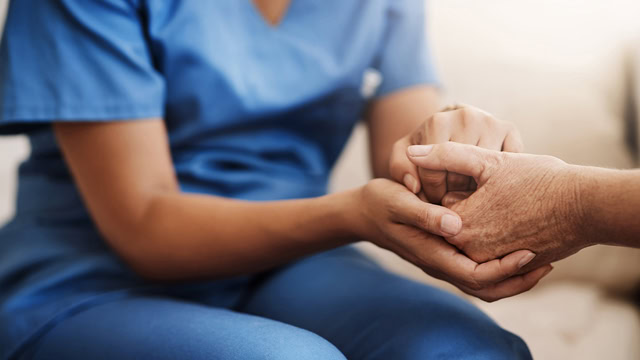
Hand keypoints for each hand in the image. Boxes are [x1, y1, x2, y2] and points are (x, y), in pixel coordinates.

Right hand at [352, 178, 551, 301]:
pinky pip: (478, 271)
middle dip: (518, 280)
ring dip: (513, 277)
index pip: (475, 276)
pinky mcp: (447, 254)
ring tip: (541, 260)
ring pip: (484, 285)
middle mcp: (440, 264)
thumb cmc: (381, 202)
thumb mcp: (399, 202)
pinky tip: (516, 249)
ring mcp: (443, 262)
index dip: (504, 268)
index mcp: (432, 254)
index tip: (530, 252)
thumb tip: (456, 225)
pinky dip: (500, 267)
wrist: (364, 212)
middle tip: (549, 263)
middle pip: (486, 289)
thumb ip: (426, 214)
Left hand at [389, 105, 522, 203]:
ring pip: (486, 175)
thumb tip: (414, 186)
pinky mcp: (511, 129)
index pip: (433, 173)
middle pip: (462, 175)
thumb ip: (400, 168)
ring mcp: (492, 122)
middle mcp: (467, 116)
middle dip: (453, 195)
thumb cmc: (424, 146)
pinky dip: (498, 180)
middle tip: (450, 202)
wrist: (452, 124)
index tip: (431, 200)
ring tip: (467, 197)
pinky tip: (487, 185)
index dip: (431, 193)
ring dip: (477, 193)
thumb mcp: (404, 155)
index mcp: (437, 121)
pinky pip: (508, 167)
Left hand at [407, 142, 588, 270]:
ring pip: (475, 238)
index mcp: (461, 226)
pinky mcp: (514, 267)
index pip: (437, 209)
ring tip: (508, 201)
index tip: (475, 179)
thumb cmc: (538, 179)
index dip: (453, 188)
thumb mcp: (488, 161)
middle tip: (496, 190)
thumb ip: (446, 156)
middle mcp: (473, 251)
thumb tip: (413, 153)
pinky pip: (496, 252)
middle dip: (468, 206)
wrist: (586, 206)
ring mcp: (494, 262)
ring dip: (485, 220)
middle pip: (455, 225)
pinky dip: (500, 235)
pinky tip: (518, 214)